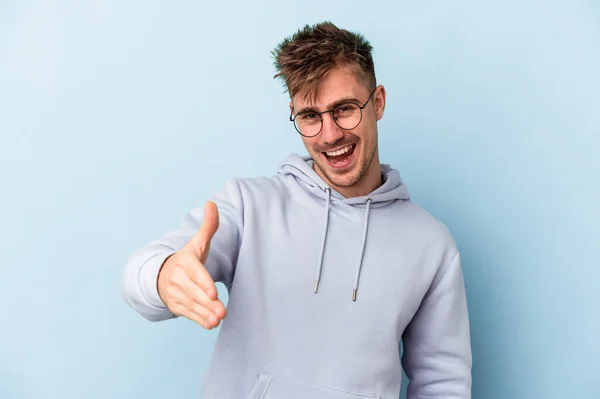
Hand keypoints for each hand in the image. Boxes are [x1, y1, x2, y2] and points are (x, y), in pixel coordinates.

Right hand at [157, 201, 226, 328]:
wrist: (161, 275)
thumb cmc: (188, 259)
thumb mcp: (196, 243)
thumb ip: (208, 226)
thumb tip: (211, 203)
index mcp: (184, 262)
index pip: (195, 273)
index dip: (203, 284)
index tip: (213, 293)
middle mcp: (178, 279)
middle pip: (194, 292)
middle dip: (208, 303)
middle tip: (222, 311)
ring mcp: (176, 294)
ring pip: (192, 305)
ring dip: (205, 313)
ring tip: (219, 319)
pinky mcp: (177, 306)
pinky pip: (189, 314)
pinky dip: (200, 320)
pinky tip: (212, 324)